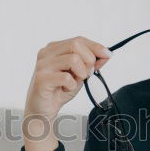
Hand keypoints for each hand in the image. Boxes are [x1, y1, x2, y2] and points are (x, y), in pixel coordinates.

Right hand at [22, 36, 112, 150]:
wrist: (42, 111)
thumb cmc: (59, 91)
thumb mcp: (79, 75)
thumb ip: (91, 64)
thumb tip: (107, 54)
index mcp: (54, 49)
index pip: (78, 40)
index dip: (95, 46)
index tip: (108, 54)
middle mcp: (46, 53)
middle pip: (75, 44)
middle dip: (88, 59)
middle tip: (86, 74)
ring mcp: (42, 65)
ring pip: (73, 59)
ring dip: (81, 73)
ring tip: (74, 82)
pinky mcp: (41, 79)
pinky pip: (66, 77)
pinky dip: (71, 85)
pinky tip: (65, 89)